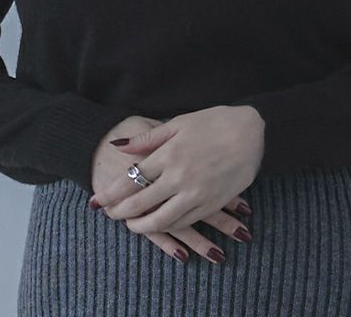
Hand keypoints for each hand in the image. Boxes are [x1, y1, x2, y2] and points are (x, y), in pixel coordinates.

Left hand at [91, 105, 264, 234]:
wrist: (253, 132)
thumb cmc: (214, 122)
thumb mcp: (179, 123)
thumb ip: (147, 139)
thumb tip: (118, 146)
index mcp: (169, 154)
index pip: (131, 179)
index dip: (111, 193)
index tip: (97, 201)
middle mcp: (179, 177)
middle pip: (141, 203)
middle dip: (121, 213)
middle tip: (109, 216)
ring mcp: (196, 193)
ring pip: (161, 220)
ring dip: (142, 226)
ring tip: (131, 226)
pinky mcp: (211, 204)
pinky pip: (184, 222)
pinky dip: (167, 228)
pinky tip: (158, 225)